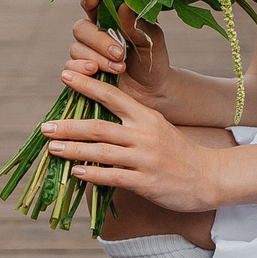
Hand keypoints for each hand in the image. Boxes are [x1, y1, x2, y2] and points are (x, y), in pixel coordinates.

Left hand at [42, 70, 223, 211]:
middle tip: (46, 126)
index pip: (112, 95)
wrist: (210, 177)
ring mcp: (144, 158)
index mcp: (146, 117)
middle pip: (99, 126)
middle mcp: (144, 134)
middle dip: (69, 126)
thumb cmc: (178, 153)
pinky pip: (113, 177)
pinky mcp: (146, 181)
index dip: (86, 85)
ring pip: (101, 152)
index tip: (65, 75)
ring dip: (73, 150)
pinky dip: (92, 174)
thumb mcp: (158, 128)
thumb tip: (97, 119)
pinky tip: (75, 173)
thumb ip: (131, 121)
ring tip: (52, 149)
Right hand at [64, 0, 173, 112]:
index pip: (91, 3)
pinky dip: (81, 70)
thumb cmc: (152, 60)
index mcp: (109, 19)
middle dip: (99, 41)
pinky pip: (69, 67)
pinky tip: (96, 73)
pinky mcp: (81, 74)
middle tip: (119, 53)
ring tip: (119, 69)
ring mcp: (85, 54)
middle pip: (80, 28)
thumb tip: (123, 6)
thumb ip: (135, 24)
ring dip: (97, 59)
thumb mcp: (151, 40)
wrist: (153, 92)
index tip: (94, 0)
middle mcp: (93, 34)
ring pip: (76, 49)